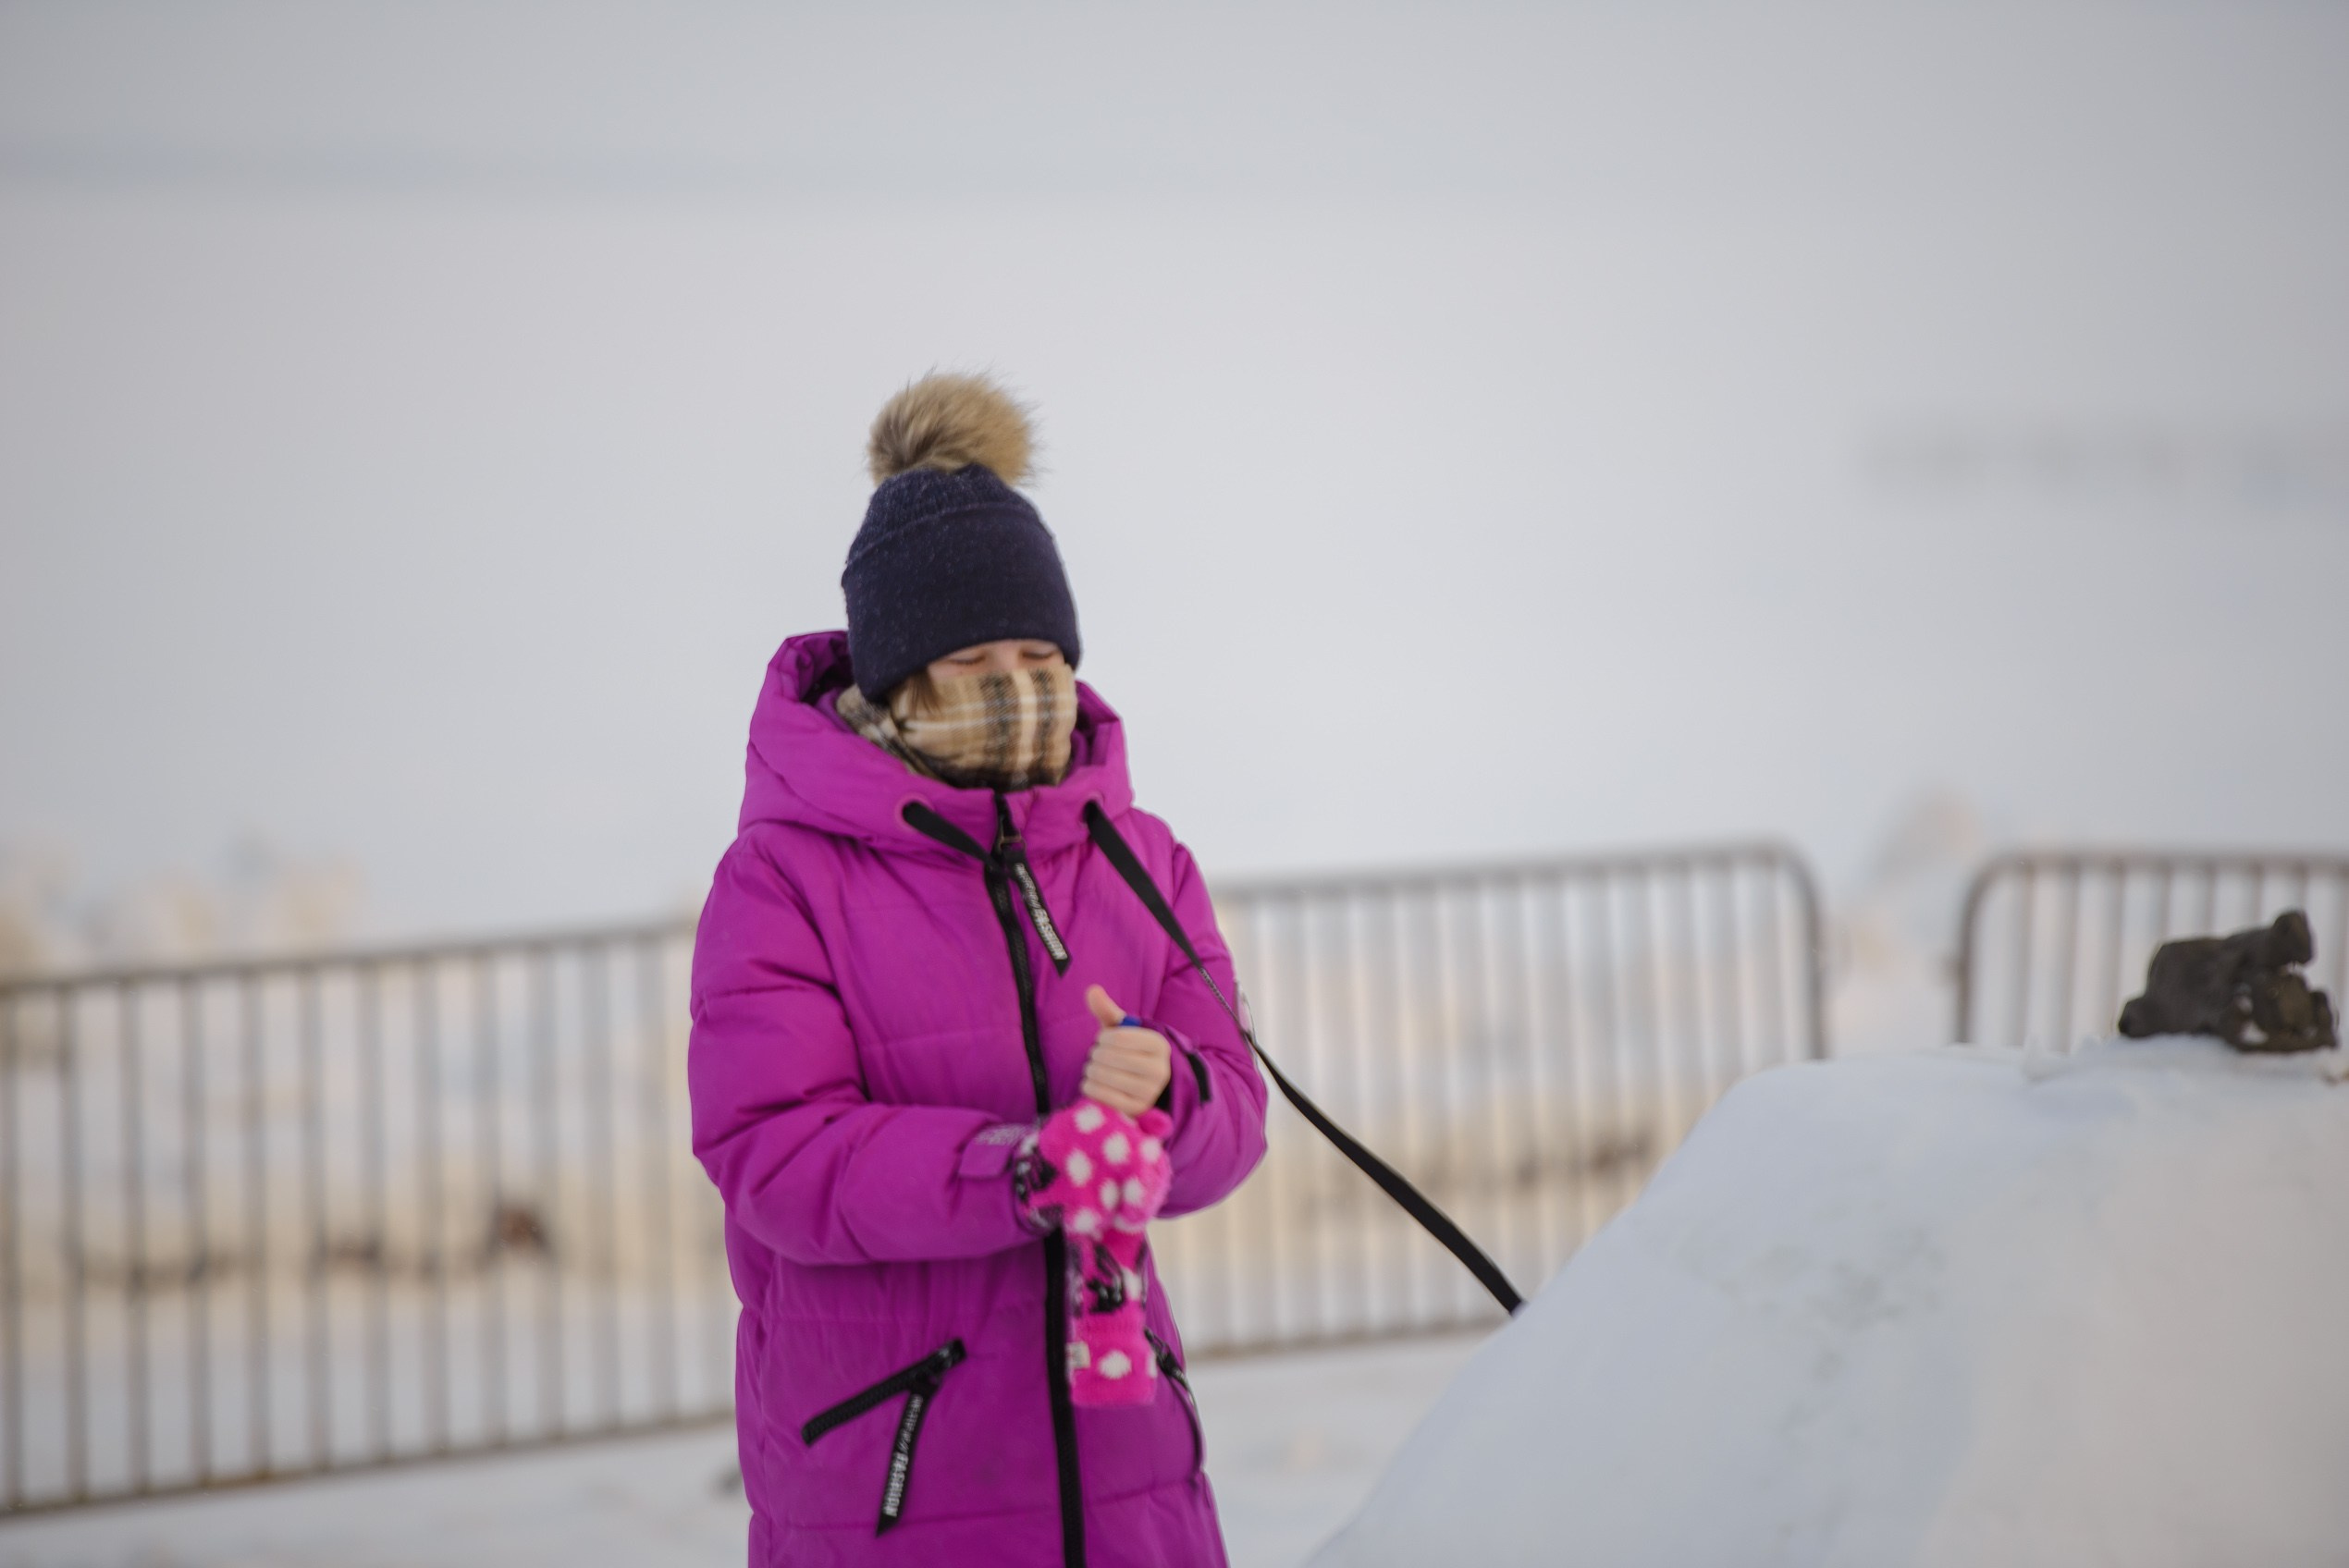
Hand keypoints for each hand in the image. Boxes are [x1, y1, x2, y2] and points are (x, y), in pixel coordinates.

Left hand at [1080, 985, 1171, 1117]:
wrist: (1141, 1087)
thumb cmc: (1128, 1053)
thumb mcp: (1120, 1031)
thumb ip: (1106, 1009)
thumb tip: (1092, 990)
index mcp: (1159, 1045)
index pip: (1116, 1037)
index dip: (1103, 1038)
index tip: (1106, 1041)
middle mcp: (1159, 1070)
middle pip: (1107, 1056)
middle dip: (1095, 1054)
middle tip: (1100, 1057)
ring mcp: (1149, 1093)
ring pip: (1101, 1075)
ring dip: (1090, 1070)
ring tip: (1096, 1070)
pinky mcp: (1135, 1110)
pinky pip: (1100, 1095)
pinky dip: (1089, 1087)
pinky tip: (1093, 1084)